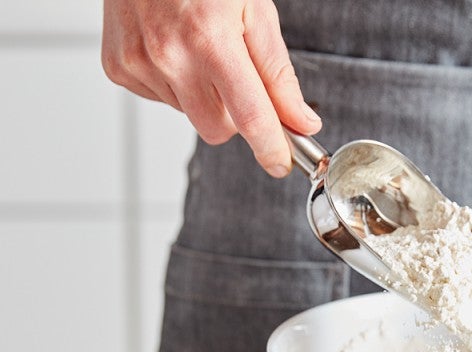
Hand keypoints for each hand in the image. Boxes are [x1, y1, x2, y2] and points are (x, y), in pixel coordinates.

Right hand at [102, 0, 321, 176]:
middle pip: (217, 129)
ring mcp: (138, 64)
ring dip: (203, 95)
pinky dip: (175, 84)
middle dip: (236, 117)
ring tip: (199, 49)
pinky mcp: (118, 67)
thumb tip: (301, 122)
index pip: (249, 118)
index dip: (271, 148)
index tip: (281, 164)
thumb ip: (279, 74)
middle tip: (238, 81)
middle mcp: (169, 56)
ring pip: (190, 115)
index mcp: (210, 41)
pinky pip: (162, 100)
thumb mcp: (256, 12)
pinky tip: (173, 49)